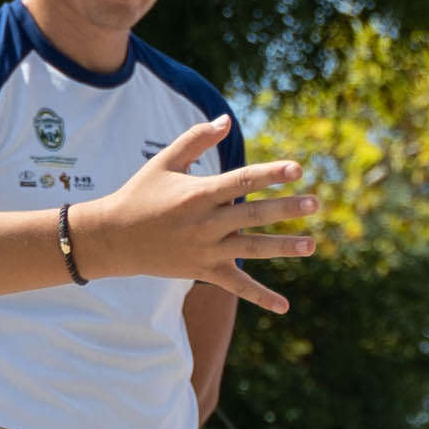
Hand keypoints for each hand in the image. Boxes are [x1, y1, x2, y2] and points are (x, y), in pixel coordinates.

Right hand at [79, 118, 332, 313]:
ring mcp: (206, 250)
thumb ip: (196, 139)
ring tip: (311, 245)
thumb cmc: (141, 194)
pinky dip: (261, 297)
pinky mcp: (204, 271)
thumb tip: (226, 121)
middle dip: (286, 209)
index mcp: (199, 193)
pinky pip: (237, 286)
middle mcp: (206, 223)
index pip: (242, 181)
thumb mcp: (165, 162)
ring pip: (251, 249)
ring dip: (283, 247)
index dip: (271, 174)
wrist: (113, 238)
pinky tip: (285, 307)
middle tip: (315, 203)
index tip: (298, 168)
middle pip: (253, 215)